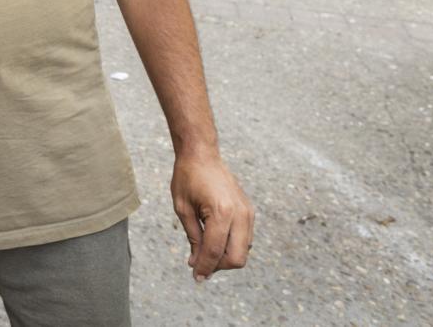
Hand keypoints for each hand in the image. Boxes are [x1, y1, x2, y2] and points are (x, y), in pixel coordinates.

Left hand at [171, 151, 253, 281]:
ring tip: (204, 252)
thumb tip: (197, 264)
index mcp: (221, 212)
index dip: (204, 268)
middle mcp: (240, 214)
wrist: (202, 154)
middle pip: (236, 258)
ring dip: (225, 257)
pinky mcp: (249, 211)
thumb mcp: (183, 209)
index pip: (214, 251)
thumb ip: (193, 238)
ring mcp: (248, 213)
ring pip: (243, 251)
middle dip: (218, 266)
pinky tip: (214, 241)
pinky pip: (245, 239)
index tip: (196, 278)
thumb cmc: (188, 178)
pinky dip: (231, 246)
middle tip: (200, 265)